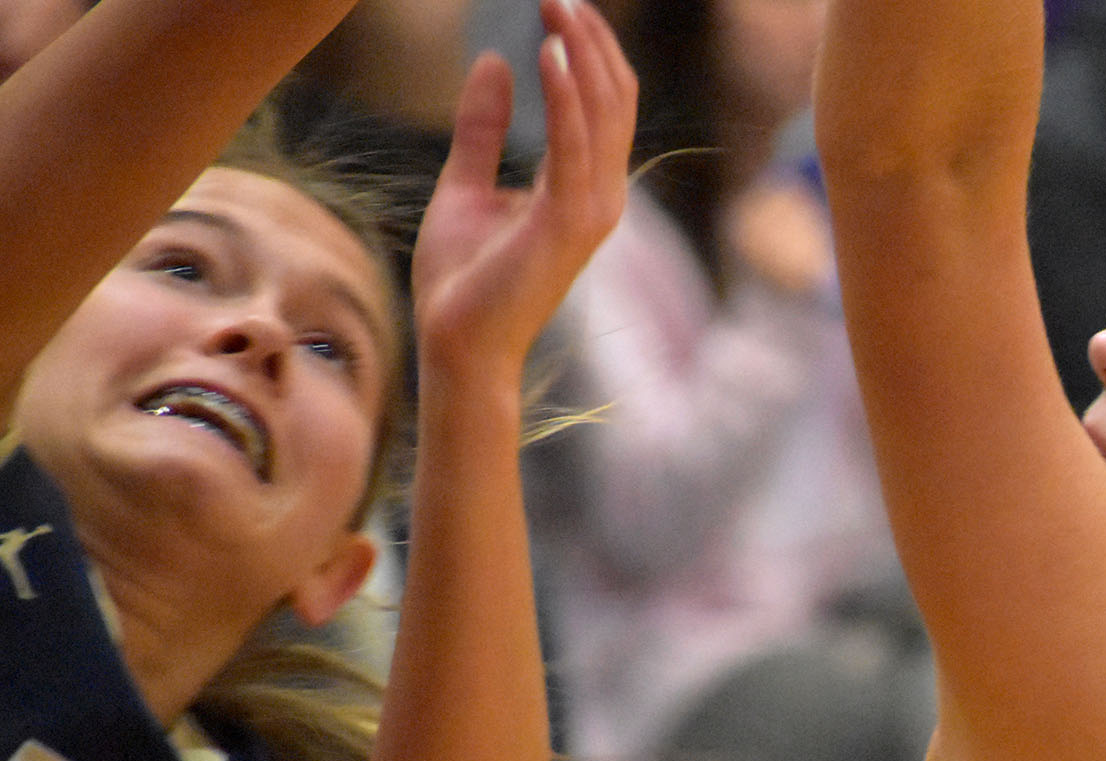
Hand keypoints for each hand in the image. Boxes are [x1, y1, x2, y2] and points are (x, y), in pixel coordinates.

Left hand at [411, 0, 635, 375]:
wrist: (457, 346)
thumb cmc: (462, 279)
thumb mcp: (465, 185)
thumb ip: (482, 127)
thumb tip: (491, 62)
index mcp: (584, 187)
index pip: (603, 103)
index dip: (587, 51)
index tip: (558, 6)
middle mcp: (601, 194)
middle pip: (613, 98)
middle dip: (589, 41)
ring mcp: (591, 209)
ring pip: (602, 113)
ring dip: (580, 54)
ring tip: (555, 7)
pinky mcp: (567, 222)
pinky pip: (574, 145)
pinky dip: (565, 96)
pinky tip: (547, 55)